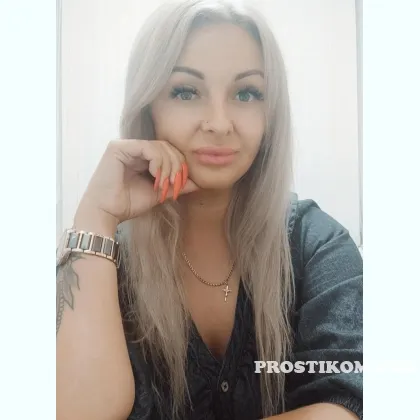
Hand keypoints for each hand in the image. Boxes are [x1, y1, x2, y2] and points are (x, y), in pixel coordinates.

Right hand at [75, 139, 198, 228]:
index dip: (180, 165)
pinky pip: (148, 148)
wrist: (107, 213)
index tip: (181, 184)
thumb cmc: (128, 204)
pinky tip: (155, 177)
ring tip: (164, 185)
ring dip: (168, 167)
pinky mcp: (118, 147)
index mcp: (142, 157)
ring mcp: (126, 146)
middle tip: (175, 184)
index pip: (169, 152)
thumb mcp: (158, 193)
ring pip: (160, 147)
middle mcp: (134, 148)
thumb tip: (198, 183)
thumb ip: (176, 186)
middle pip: (167, 147)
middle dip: (176, 166)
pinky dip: (158, 163)